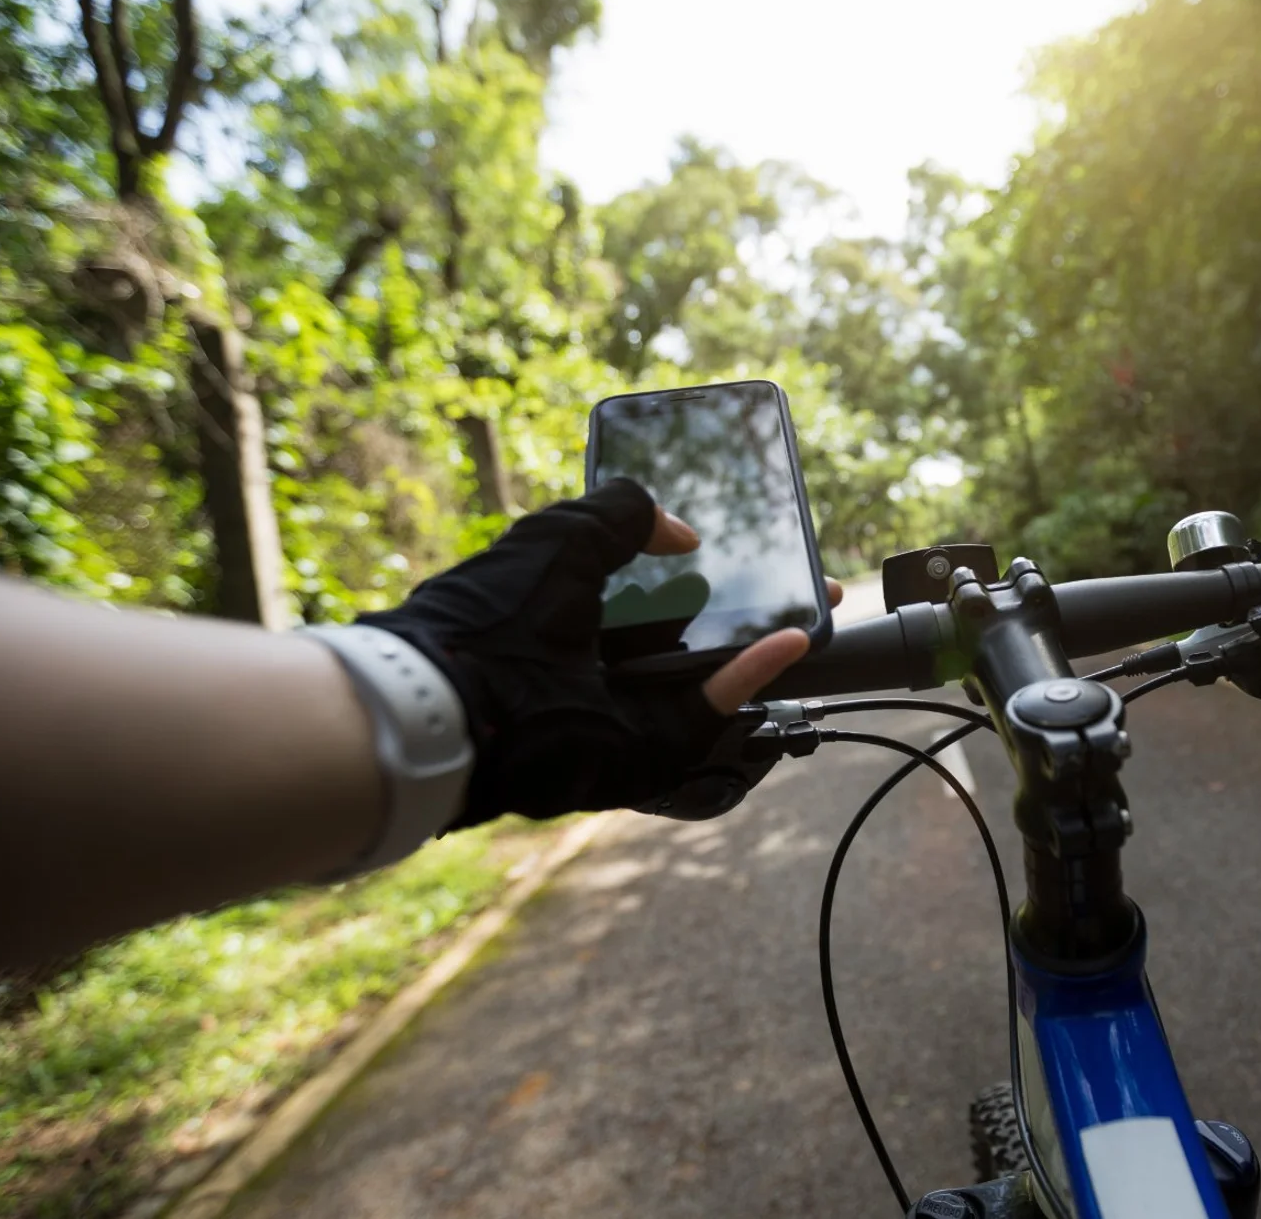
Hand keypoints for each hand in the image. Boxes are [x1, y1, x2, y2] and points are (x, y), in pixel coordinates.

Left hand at [358, 479, 841, 827]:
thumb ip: (624, 513)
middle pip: (690, 626)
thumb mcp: (560, 536)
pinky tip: (792, 641)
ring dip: (761, 637)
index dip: (700, 559)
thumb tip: (684, 533)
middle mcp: (600, 661)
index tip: (742, 541)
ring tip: (808, 602)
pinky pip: (708, 709)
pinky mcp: (643, 746)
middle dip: (747, 600)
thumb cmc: (496, 614)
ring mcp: (622, 707)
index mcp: (571, 610)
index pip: (651, 581)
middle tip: (792, 577)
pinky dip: (753, 675)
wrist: (452, 709)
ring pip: (707, 669)